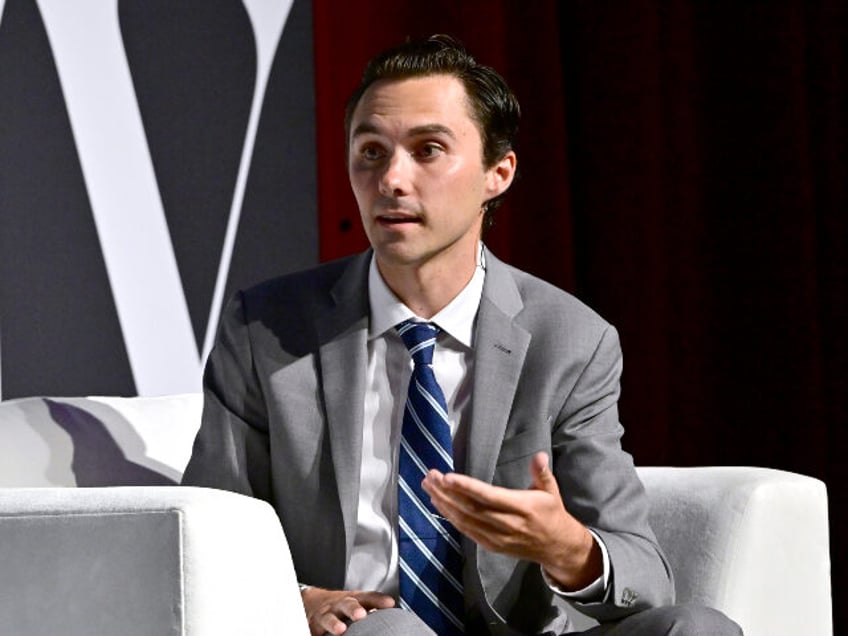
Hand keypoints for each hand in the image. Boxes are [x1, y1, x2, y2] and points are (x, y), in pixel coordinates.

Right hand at [300, 587, 394, 634]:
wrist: (313, 602)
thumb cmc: (342, 605)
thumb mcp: (358, 601)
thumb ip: (374, 605)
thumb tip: (392, 609)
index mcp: (354, 599)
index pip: (368, 597)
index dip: (378, 600)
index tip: (389, 603)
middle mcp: (340, 605)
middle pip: (347, 604)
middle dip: (353, 608)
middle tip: (361, 614)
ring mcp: (326, 615)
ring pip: (328, 618)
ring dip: (334, 623)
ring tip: (340, 630)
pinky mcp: (314, 626)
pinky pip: (316, 630)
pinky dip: (319, 634)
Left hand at [421, 451, 601, 590]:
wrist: (556, 547)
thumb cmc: (551, 513)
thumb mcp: (551, 490)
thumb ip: (542, 472)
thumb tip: (539, 455)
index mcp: (522, 507)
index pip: (489, 496)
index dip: (467, 487)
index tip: (447, 476)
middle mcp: (508, 524)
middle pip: (471, 508)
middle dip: (447, 492)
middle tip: (430, 476)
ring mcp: (498, 538)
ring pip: (465, 521)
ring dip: (444, 503)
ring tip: (428, 486)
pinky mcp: (492, 546)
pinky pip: (467, 531)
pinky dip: (451, 517)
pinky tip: (439, 504)